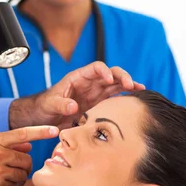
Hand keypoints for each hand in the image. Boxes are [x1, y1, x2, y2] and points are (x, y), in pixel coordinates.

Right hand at [0, 125, 58, 185]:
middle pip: (26, 160)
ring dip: (17, 179)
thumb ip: (5, 144)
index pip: (23, 133)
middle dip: (23, 166)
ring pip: (22, 175)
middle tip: (13, 169)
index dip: (41, 132)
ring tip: (2, 178)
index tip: (56, 130)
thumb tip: (28, 144)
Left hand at [9, 62, 144, 128]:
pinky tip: (137, 96)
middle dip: (121, 76)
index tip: (109, 79)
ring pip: (116, 84)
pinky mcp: (100, 103)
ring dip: (128, 84)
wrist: (45, 117)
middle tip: (130, 85)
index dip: (104, 71)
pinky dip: (126, 95)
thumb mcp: (50, 104)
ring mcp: (96, 92)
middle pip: (110, 73)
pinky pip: (115, 96)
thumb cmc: (45, 106)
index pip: (95, 68)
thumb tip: (74, 107)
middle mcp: (90, 82)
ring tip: (140, 89)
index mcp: (78, 78)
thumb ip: (61, 104)